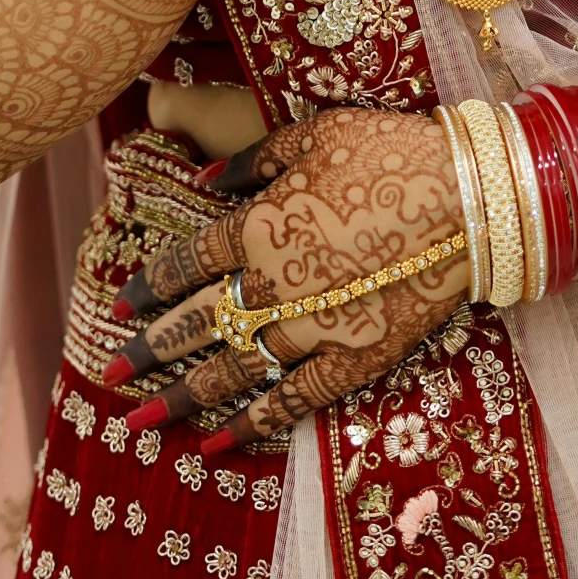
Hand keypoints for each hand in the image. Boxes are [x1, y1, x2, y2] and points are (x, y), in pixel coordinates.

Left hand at [102, 106, 467, 447]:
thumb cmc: (390, 150)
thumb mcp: (316, 132)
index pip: (187, 264)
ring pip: (233, 373)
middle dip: (147, 352)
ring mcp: (312, 330)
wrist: (470, 197)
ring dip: (183, 400)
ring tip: (141, 424)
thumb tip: (206, 185)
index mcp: (259, 227)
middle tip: (107, 376)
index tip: (121, 306)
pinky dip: (255, 425)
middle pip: (195, 326)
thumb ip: (255, 161)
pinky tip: (218, 446)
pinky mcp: (353, 360)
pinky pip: (293, 400)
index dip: (151, 287)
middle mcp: (274, 286)